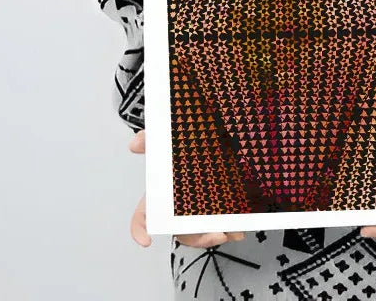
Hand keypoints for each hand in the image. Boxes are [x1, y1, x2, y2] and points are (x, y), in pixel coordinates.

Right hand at [128, 129, 244, 247]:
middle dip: (197, 237)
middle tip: (216, 234)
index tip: (146, 240)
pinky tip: (240, 230)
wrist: (220, 135)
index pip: (145, 214)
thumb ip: (152, 139)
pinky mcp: (218, 207)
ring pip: (202, 231)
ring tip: (233, 233)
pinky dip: (231, 230)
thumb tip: (134, 143)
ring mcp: (199, 208)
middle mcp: (180, 205)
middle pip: (181, 231)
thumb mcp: (172, 139)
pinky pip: (221, 225)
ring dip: (216, 235)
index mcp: (164, 193)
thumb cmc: (190, 143)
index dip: (139, 228)